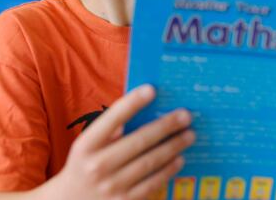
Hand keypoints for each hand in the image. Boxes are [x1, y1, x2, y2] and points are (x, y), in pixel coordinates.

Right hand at [45, 84, 194, 199]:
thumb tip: (147, 110)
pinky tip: (179, 159)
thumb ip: (111, 128)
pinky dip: (168, 170)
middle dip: (166, 126)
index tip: (152, 89)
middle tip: (186, 115)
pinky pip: (152, 183)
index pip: (112, 119)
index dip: (132, 103)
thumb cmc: (86, 164)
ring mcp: (111, 187)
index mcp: (86, 145)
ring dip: (173, 147)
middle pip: (139, 141)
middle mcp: (97, 166)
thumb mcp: (88, 145)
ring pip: (150, 162)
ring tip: (189, 135)